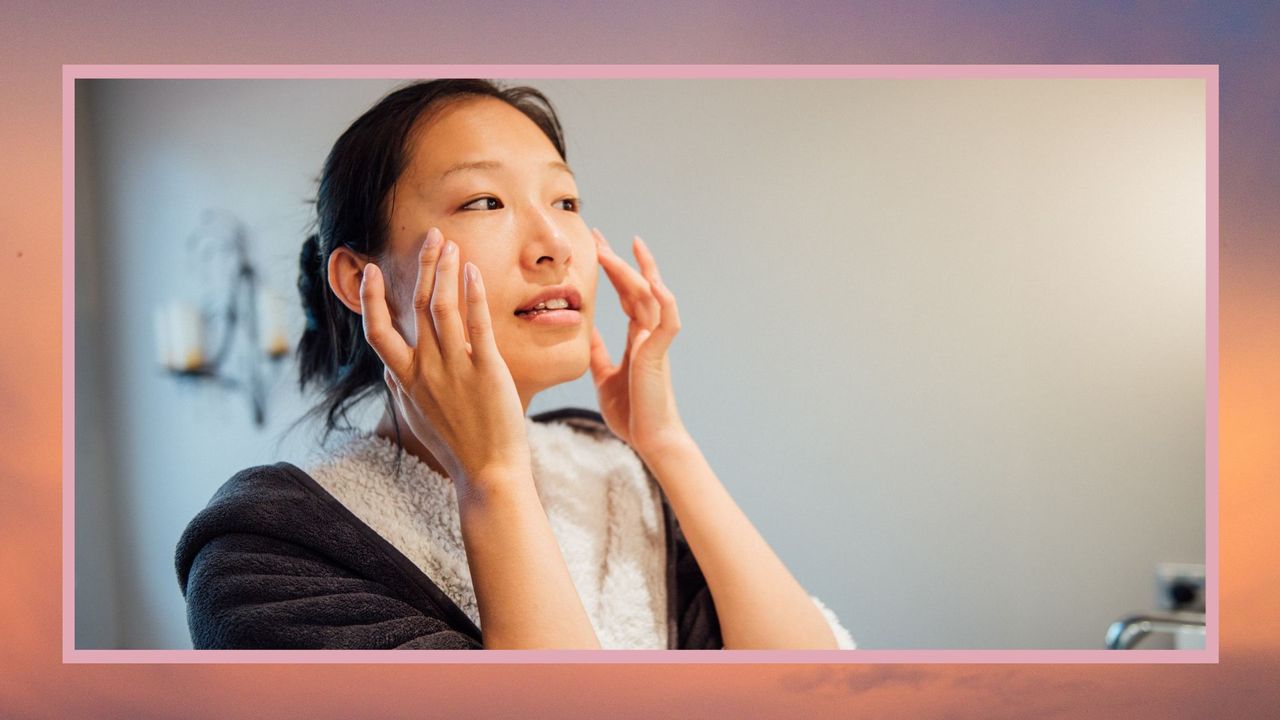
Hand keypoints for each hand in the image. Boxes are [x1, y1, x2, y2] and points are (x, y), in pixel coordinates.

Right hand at [360, 227, 530, 492]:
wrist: (488, 472)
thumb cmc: (456, 447)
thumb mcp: (418, 418)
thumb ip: (402, 390)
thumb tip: (389, 371)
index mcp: (405, 379)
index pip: (377, 331)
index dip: (371, 298)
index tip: (370, 270)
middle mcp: (424, 369)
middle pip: (415, 305)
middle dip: (423, 265)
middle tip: (432, 236)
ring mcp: (454, 368)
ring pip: (441, 306)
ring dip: (445, 270)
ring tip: (452, 244)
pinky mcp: (485, 370)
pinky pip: (476, 324)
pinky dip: (473, 294)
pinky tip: (473, 271)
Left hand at [589, 228, 690, 456]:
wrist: (650, 440)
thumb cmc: (632, 414)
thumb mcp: (604, 377)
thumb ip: (598, 353)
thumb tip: (585, 334)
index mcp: (637, 339)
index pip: (626, 295)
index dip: (614, 272)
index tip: (598, 249)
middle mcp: (649, 335)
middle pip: (637, 288)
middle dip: (619, 261)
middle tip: (599, 236)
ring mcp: (657, 343)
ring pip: (651, 297)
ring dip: (637, 271)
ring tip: (622, 247)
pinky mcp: (660, 355)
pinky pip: (667, 321)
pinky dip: (663, 300)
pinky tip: (651, 281)